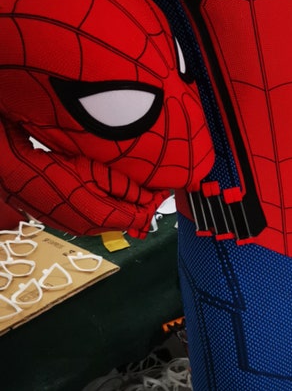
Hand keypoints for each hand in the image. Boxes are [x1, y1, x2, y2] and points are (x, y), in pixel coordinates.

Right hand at [0, 117, 168, 236]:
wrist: (20, 175)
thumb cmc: (58, 170)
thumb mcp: (98, 173)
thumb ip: (127, 188)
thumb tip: (150, 197)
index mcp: (103, 217)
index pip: (140, 218)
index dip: (153, 205)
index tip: (161, 191)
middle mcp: (93, 229)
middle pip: (128, 222)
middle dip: (141, 207)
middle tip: (150, 190)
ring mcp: (80, 230)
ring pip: (114, 222)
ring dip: (125, 208)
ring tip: (132, 191)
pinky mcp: (71, 226)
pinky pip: (98, 221)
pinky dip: (110, 210)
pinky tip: (108, 196)